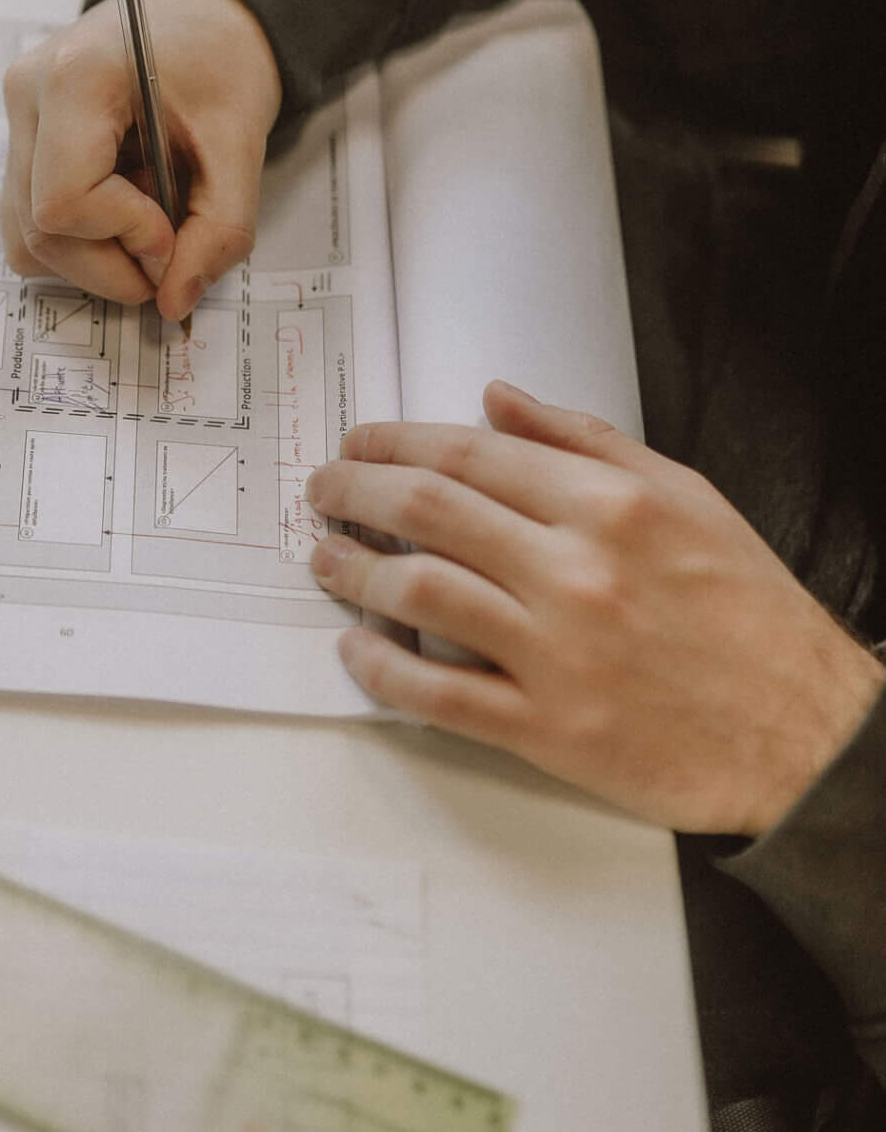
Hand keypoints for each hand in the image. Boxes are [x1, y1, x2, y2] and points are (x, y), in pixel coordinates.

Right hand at [0, 0, 281, 322]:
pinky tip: (122, 203)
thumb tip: (173, 300)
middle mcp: (27, 94)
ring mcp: (16, 116)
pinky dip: (78, 238)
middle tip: (171, 245)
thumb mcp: (240, 142)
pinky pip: (27, 220)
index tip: (173, 230)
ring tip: (147, 214)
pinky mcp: (20, 136)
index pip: (64, 203)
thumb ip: (218, 229)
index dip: (124, 237)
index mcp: (75, 76)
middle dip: (110, 263)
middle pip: (38, 231)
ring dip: (93, 256)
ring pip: (24, 237)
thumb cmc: (220, 59)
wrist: (203, 11)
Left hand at [308, 381, 884, 835]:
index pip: (468, 452)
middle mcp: (577, 570)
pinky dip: (382, 669)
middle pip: (427, 509)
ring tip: (325, 560)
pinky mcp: (549, 730)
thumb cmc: (751, 615)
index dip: (394, 442)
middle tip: (323, 492)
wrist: (807, 731)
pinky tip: (358, 650)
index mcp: (609, 505)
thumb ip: (585, 441)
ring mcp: (558, 653)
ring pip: (420, 593)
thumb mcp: (686, 497)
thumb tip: (500, 399)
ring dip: (353, 571)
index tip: (359, 444)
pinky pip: (438, 694)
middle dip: (354, 491)